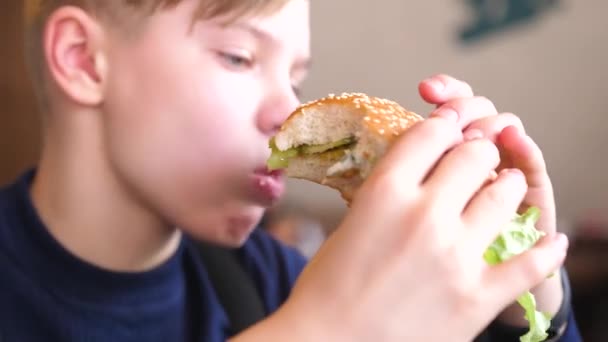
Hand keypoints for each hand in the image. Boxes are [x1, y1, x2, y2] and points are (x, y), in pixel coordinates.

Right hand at [255, 117, 567, 341]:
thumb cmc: (325, 288)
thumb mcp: (350, 225)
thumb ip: (388, 194)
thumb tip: (420, 176)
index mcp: (384, 192)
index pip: (431, 133)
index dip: (445, 125)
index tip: (452, 128)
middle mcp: (424, 214)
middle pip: (474, 155)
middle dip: (478, 152)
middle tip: (478, 160)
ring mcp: (455, 254)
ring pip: (504, 196)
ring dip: (508, 187)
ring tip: (506, 187)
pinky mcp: (477, 296)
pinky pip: (529, 263)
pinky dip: (545, 251)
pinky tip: (551, 242)